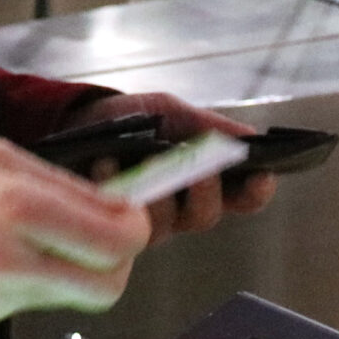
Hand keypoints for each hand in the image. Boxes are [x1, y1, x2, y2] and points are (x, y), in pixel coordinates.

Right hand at [0, 139, 150, 325]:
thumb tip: (119, 208)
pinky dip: (42, 277)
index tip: (131, 215)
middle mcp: (13, 261)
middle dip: (118, 262)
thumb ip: (68, 188)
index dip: (136, 229)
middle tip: (108, 235)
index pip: (114, 242)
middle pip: (106, 288)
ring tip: (51, 235)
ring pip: (74, 297)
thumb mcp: (6, 158)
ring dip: (78, 268)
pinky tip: (14, 250)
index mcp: (20, 209)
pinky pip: (38, 300)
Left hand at [65, 92, 277, 242]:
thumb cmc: (130, 119)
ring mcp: (145, 222)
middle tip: (201, 168)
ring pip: (166, 224)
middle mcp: (179, 209)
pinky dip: (114, 187)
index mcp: (203, 180)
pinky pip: (120, 221)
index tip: (263, 175)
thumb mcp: (168, 111)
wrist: (75, 124)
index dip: (257, 192)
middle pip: (206, 216)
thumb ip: (204, 125)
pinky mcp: (111, 227)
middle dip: (206, 192)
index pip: (242, 197)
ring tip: (146, 160)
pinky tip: (104, 162)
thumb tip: (249, 137)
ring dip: (157, 192)